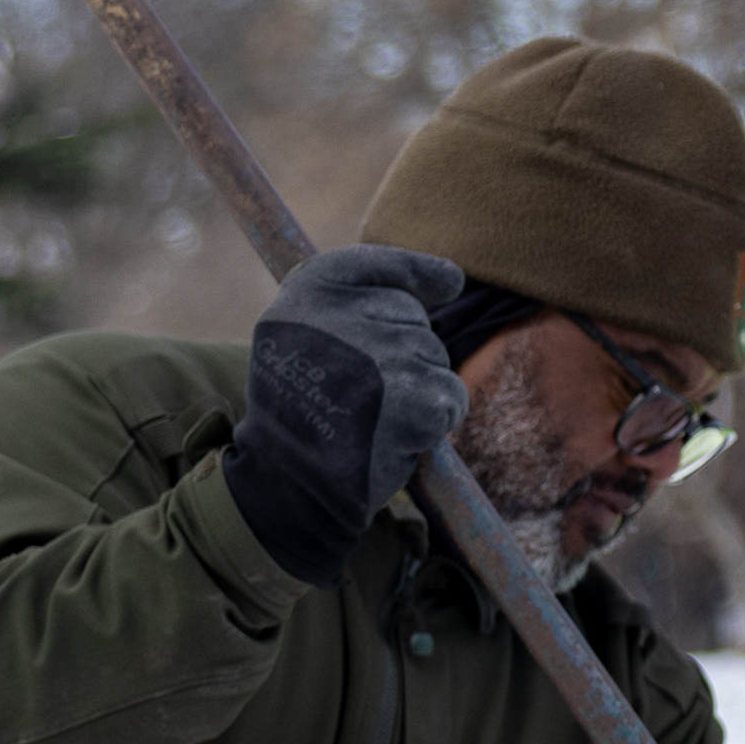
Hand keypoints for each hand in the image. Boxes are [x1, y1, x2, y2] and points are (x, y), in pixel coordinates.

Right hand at [229, 244, 473, 587]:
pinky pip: (452, 397)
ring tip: (368, 416)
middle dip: (399, 357)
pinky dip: (434, 421)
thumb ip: (360, 295)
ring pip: (434, 359)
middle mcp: (349, 313)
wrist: (289, 480)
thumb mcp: (300, 331)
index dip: (415, 276)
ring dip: (415, 391)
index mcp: (312, 287)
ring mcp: (386, 356)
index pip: (385, 263)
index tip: (442, 285)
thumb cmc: (299, 405)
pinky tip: (394, 436)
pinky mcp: (417, 400)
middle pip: (414, 320)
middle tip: (354, 393)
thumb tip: (455, 278)